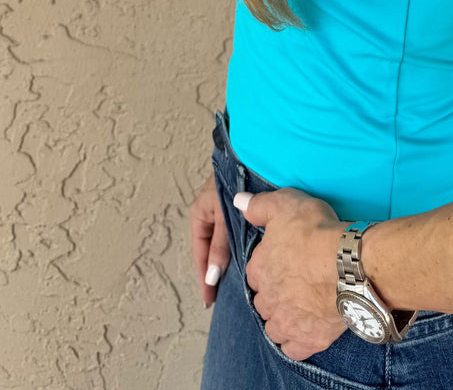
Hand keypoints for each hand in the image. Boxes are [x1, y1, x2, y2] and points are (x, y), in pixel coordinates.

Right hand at [189, 169, 231, 308]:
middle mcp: (210, 214)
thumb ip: (221, 245)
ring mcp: (223, 212)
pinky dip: (237, 249)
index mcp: (200, 213)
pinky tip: (244, 262)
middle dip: (215, 273)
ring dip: (227, 262)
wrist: (253, 154)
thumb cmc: (234, 181)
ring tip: (233, 286)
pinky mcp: (238, 210)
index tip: (209, 299)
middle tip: (222, 298)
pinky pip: (234, 235)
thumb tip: (212, 277)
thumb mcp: (223, 216)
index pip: (200, 253)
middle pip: (211, 251)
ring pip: (224, 244)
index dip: (204, 277)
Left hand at [236, 186, 348, 361]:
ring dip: (283, 318)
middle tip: (295, 282)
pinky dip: (297, 341)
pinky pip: (293, 348)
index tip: (284, 260)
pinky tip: (307, 328)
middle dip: (275, 293)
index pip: (255, 272)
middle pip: (264, 300)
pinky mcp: (307, 340)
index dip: (269, 265)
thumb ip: (259, 205)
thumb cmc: (316, 232)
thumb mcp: (286, 205)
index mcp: (259, 269)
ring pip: (275, 326)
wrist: (348, 265)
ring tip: (300, 306)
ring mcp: (286, 322)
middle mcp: (267, 299)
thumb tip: (237, 202)